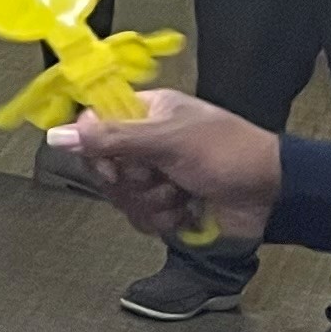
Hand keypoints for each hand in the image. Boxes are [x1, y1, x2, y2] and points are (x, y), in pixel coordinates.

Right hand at [45, 87, 286, 241]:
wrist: (275, 196)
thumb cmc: (228, 154)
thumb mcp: (168, 139)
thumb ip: (111, 138)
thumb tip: (56, 135)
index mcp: (146, 113)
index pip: (92, 127)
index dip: (94, 150)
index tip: (111, 165)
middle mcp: (145, 143)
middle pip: (102, 168)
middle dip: (132, 182)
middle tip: (159, 177)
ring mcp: (155, 176)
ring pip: (121, 197)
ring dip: (152, 202)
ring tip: (182, 194)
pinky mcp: (166, 205)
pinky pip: (141, 218)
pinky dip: (164, 219)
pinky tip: (187, 210)